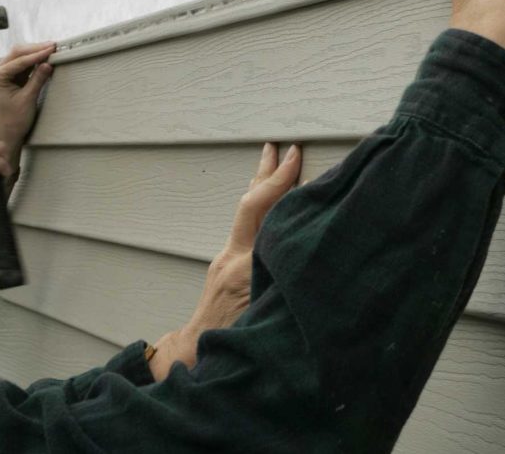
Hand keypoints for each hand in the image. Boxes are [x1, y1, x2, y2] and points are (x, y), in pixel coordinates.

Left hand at [0, 42, 55, 146]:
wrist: (8, 131)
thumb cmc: (15, 119)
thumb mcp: (28, 99)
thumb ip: (37, 80)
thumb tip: (47, 64)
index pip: (19, 61)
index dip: (37, 54)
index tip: (51, 49)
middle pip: (18, 53)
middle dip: (36, 48)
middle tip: (53, 46)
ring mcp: (5, 73)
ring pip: (21, 56)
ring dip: (35, 52)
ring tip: (51, 49)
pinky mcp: (12, 77)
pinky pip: (24, 64)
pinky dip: (35, 60)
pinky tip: (45, 57)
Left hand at [148, 143, 302, 380]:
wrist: (196, 356)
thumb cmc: (233, 345)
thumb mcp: (263, 318)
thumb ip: (283, 288)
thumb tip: (309, 262)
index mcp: (244, 268)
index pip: (262, 213)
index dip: (281, 184)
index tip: (297, 158)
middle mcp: (231, 259)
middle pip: (249, 205)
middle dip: (266, 174)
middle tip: (282, 148)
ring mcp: (225, 262)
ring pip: (246, 214)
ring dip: (261, 187)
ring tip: (271, 161)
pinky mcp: (225, 268)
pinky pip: (247, 228)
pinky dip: (261, 209)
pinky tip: (270, 204)